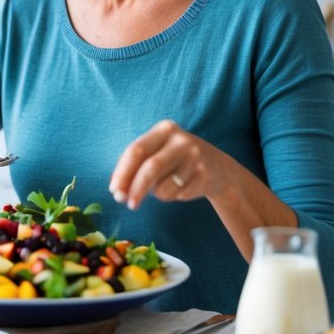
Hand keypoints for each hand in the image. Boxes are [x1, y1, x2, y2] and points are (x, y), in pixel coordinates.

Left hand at [109, 120, 235, 209]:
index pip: (136, 150)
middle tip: (126, 203)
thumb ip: (135, 166)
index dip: (122, 172)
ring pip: (163, 187)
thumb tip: (115, 188)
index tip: (114, 191)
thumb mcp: (158, 153)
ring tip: (167, 186)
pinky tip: (183, 187)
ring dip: (157, 194)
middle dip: (135, 189)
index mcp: (164, 129)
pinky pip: (177, 195)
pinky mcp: (204, 176)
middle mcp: (181, 140)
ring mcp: (195, 158)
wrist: (219, 169)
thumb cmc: (176, 161)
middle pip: (150, 168)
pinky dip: (172, 197)